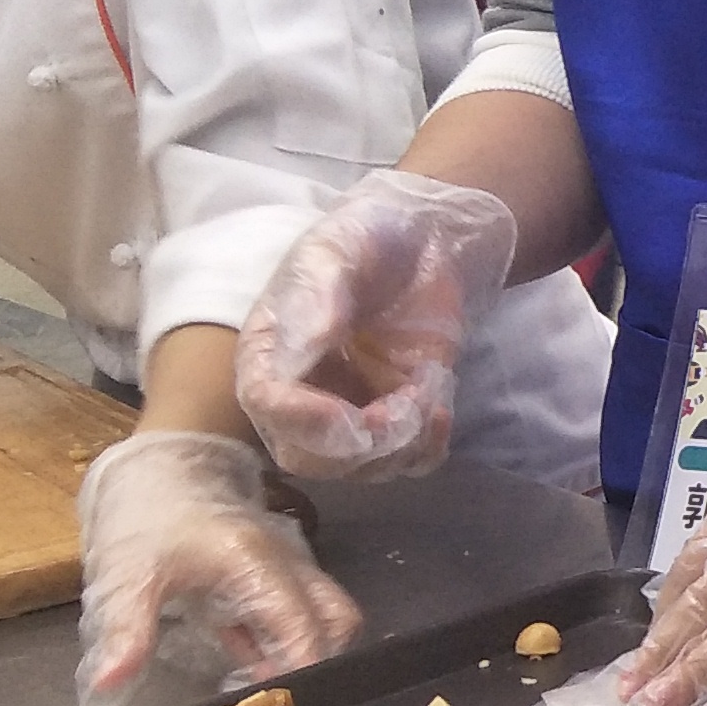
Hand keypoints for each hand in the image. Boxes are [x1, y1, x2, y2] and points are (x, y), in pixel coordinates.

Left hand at [71, 431, 364, 705]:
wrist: (156, 467)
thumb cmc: (141, 518)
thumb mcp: (124, 578)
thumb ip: (125, 633)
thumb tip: (108, 688)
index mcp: (253, 563)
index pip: (301, 625)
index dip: (302, 670)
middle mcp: (284, 563)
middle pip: (334, 620)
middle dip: (319, 664)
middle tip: (279, 704)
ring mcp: (284, 566)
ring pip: (325, 614)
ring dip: (305, 653)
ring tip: (265, 692)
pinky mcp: (273, 574)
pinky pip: (297, 613)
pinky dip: (286, 644)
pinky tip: (254, 670)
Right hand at [234, 172, 520, 481]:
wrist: (424, 240)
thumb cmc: (366, 237)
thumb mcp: (336, 252)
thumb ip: (320, 295)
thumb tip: (306, 347)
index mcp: (270, 352)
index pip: (266, 404)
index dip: (299, 419)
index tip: (342, 415)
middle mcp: (301, 392)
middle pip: (307, 456)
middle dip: (354, 447)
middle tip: (400, 411)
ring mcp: (350, 409)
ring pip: (360, 468)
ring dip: (398, 446)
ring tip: (425, 394)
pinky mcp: (397, 415)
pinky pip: (406, 460)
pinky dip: (426, 449)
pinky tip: (440, 410)